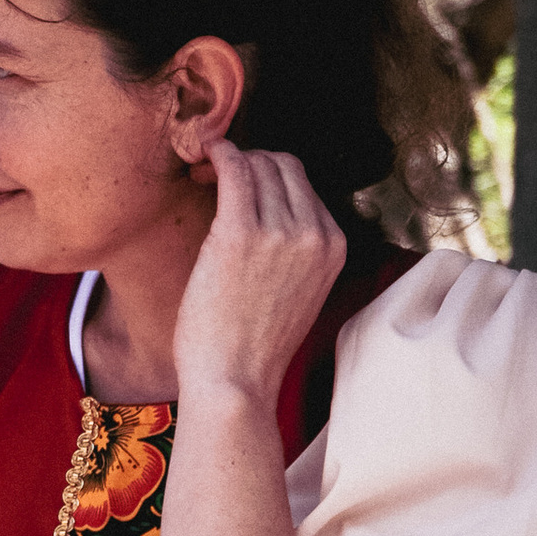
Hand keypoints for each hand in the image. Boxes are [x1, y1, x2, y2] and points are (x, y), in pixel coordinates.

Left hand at [172, 144, 344, 406]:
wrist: (235, 383)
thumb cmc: (254, 346)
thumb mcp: (299, 292)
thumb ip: (296, 250)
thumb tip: (266, 209)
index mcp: (334, 247)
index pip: (305, 184)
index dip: (269, 176)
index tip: (241, 187)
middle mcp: (315, 233)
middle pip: (284, 165)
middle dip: (251, 161)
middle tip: (218, 176)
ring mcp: (281, 231)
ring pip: (258, 163)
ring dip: (229, 158)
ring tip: (204, 174)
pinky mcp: (240, 232)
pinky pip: (234, 168)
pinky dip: (218, 153)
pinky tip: (203, 157)